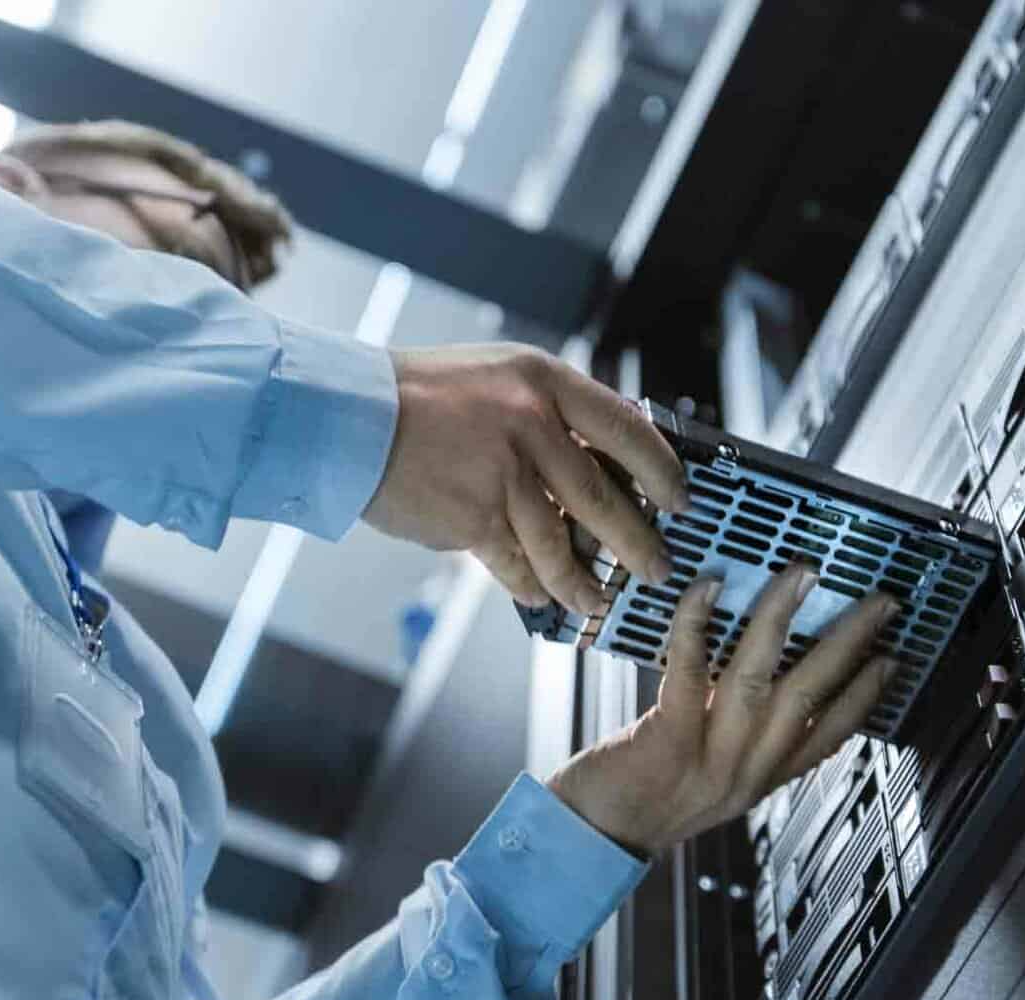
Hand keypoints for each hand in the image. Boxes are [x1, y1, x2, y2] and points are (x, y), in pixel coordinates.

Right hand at [362, 344, 689, 613]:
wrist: (344, 414)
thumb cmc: (418, 394)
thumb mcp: (497, 376)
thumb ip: (548, 411)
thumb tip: (598, 460)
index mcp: (544, 382)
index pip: (626, 427)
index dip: (661, 469)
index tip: (680, 499)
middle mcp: (532, 424)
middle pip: (604, 497)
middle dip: (638, 543)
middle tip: (656, 568)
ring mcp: (504, 473)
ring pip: (561, 543)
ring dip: (582, 580)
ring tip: (596, 599)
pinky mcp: (473, 517)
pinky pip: (515, 563)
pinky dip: (531, 584)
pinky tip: (541, 596)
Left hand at [547, 567, 897, 853]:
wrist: (590, 838)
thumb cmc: (644, 799)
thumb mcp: (713, 782)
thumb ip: (745, 743)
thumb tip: (768, 683)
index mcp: (761, 778)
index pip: (829, 736)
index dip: (865, 696)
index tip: (893, 659)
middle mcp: (745, 770)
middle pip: (810, 697)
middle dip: (849, 643)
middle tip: (879, 603)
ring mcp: (710, 757)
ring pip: (759, 678)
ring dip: (782, 620)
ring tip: (804, 577)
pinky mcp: (667, 741)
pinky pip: (690, 672)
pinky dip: (699, 625)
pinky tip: (709, 588)